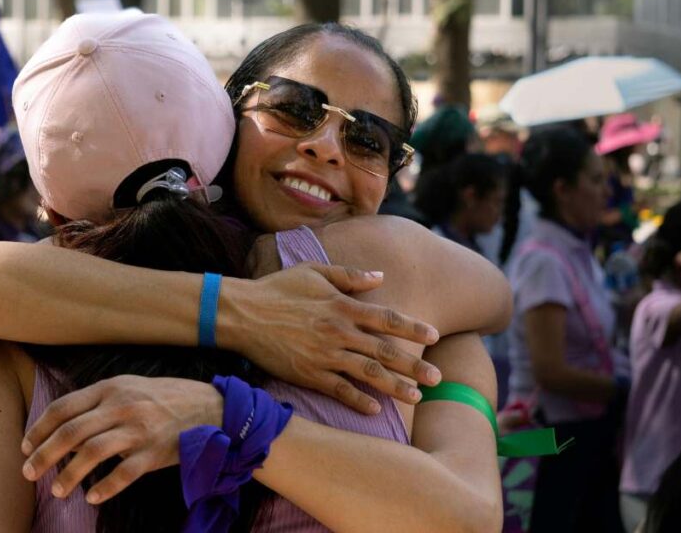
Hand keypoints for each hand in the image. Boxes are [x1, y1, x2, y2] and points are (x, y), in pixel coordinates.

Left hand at [22, 375, 219, 504]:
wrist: (209, 407)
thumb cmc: (163, 398)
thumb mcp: (128, 388)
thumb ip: (97, 404)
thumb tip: (64, 430)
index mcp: (110, 388)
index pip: (63, 408)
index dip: (39, 429)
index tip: (25, 446)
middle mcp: (122, 407)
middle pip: (71, 432)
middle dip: (44, 455)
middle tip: (28, 472)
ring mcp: (139, 430)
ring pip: (92, 453)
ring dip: (68, 475)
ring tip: (56, 490)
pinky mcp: (155, 453)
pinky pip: (124, 475)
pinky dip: (105, 488)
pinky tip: (91, 498)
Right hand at [222, 263, 441, 413]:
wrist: (242, 314)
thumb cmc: (276, 288)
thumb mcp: (313, 271)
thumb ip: (349, 275)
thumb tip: (380, 277)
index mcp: (342, 305)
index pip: (386, 318)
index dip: (412, 327)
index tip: (434, 336)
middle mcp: (339, 331)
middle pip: (385, 351)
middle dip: (414, 365)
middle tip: (438, 377)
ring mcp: (325, 355)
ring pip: (368, 373)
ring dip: (395, 387)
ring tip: (416, 397)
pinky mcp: (308, 373)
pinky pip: (339, 390)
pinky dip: (358, 400)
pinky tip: (375, 409)